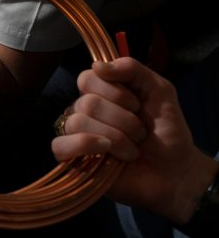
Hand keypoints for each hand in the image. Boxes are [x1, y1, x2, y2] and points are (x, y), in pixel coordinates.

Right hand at [51, 57, 217, 224]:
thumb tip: (97, 65)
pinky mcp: (73, 160)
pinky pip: (60, 145)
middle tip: (140, 132)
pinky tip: (107, 151)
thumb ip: (132, 69)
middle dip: (123, 119)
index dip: (114, 91)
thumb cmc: (168, 131)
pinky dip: (85, 145)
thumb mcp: (159, 90)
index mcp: (101, 93)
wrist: (176, 171)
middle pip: (87, 103)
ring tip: (132, 149)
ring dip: (115, 136)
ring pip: (78, 122)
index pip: (87, 78)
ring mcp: (77, 135)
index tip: (137, 105)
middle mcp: (84, 112)